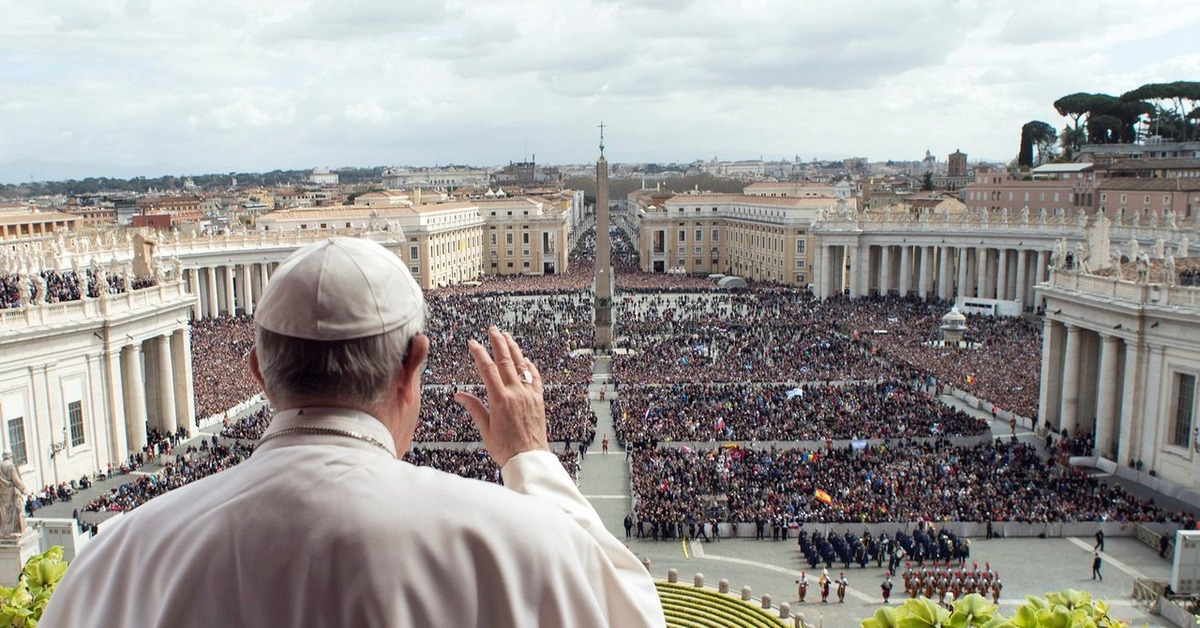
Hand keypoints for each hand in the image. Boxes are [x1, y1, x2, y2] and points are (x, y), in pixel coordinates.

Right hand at [454, 326, 548, 466]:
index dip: (479, 353)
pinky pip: (535, 377)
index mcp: (500, 400)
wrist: (529, 459)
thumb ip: (474, 408)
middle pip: (506, 361)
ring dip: (514, 348)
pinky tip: (525, 359)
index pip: (488, 369)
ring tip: (507, 336)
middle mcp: (516, 393)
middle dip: (498, 342)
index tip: (473, 342)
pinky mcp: (539, 399)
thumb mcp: (485, 429)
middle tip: (492, 329)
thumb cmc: (506, 448)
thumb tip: (459, 395)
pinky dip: (529, 366)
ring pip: (521, 365)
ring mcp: (529, 395)